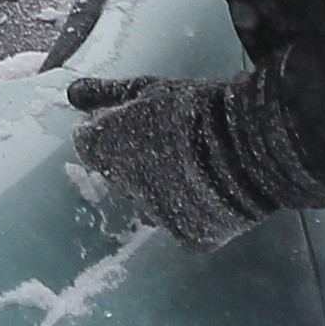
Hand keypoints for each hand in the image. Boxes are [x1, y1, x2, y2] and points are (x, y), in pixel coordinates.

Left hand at [66, 75, 274, 252]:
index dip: (113, 131)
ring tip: (201, 167)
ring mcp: (155, 214)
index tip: (140, 123)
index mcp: (104, 146)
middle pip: (121, 177)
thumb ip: (106, 95)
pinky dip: (196, 212)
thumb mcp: (149, 89)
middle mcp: (122, 185)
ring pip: (152, 205)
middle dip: (140, 163)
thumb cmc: (198, 106)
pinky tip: (215, 190)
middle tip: (178, 144)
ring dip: (165, 191)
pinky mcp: (188, 236)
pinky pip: (184, 226)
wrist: (252, 140)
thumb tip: (71, 93)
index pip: (89, 145)